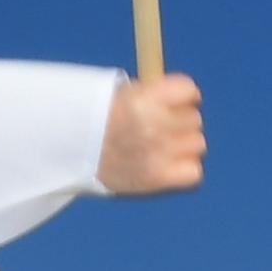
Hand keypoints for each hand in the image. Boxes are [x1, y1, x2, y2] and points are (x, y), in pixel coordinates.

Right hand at [98, 73, 205, 197]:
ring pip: (198, 144)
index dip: (184, 97)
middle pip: (194, 119)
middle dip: (180, 122)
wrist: (72, 153)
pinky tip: (169, 165)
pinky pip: (194, 172)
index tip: (175, 103)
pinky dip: (185, 169)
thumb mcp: (124, 94)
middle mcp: (153, 126)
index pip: (189, 91)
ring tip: (163, 147)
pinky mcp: (158, 179)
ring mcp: (157, 154)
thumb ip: (157, 95)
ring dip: (184, 145)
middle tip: (161, 128)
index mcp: (144, 99)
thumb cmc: (99, 121)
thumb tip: (186, 99)